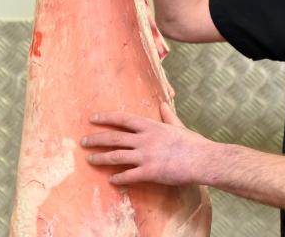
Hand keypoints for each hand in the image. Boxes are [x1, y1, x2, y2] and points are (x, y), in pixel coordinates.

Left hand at [81, 102, 207, 185]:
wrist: (201, 159)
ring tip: (90, 160)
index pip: (123, 119)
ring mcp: (145, 156)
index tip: (93, 118)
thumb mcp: (178, 125)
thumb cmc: (192, 143)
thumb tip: (163, 104)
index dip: (106, 118)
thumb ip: (168, 115)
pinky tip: (111, 180)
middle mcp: (144, 139)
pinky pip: (128, 176)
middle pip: (114, 138)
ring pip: (116, 156)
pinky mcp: (149, 172)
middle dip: (96, 139)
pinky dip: (117, 178)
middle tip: (83, 142)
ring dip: (101, 158)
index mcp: (151, 126)